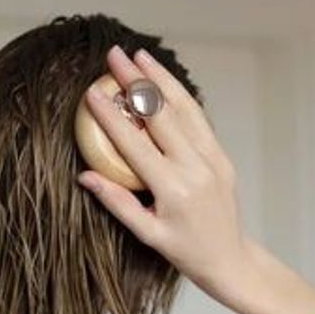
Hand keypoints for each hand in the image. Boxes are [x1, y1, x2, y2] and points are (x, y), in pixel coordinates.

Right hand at [77, 43, 255, 300]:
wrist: (230, 257)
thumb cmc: (184, 251)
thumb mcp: (145, 233)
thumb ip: (117, 202)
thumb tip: (85, 175)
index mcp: (173, 188)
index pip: (135, 144)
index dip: (112, 117)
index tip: (93, 94)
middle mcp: (196, 166)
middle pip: (162, 114)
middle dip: (137, 82)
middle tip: (115, 56)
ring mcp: (212, 157)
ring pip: (185, 108)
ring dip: (161, 79)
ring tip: (140, 56)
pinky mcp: (220, 154)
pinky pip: (198, 119)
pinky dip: (179, 96)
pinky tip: (164, 81)